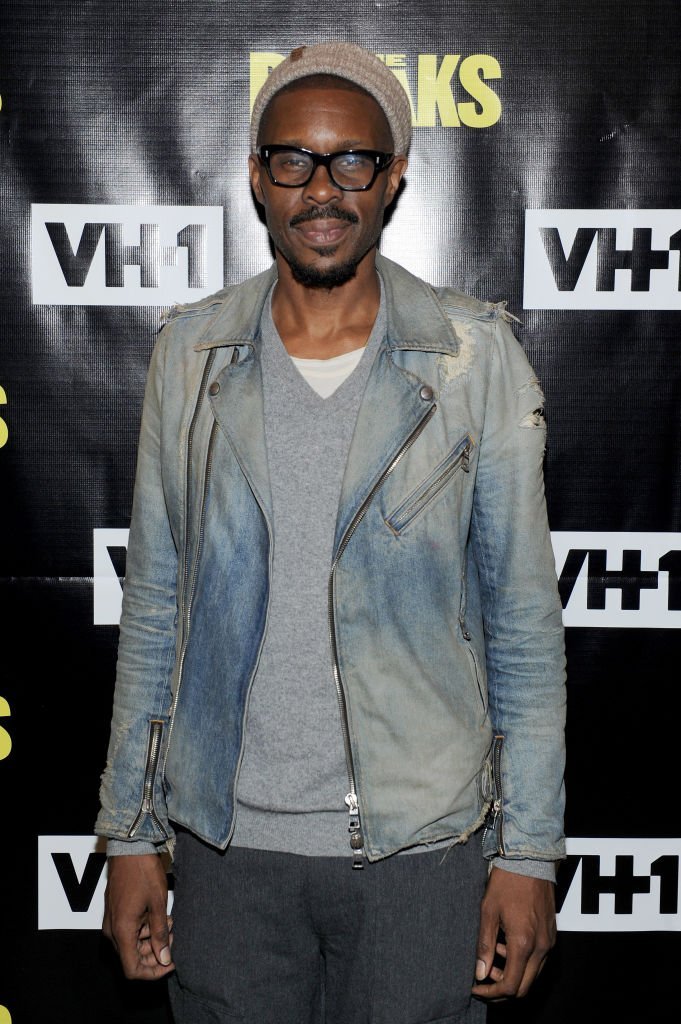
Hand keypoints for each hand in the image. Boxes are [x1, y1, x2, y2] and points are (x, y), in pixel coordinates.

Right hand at [103, 853, 174, 979]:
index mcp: (122, 932)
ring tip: (169, 921)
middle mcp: (112, 931)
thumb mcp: (158, 904)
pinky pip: (128, 931)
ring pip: (132, 944)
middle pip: (132, 958)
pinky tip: (159, 915)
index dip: (153, 973)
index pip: (132, 970)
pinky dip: (145, 929)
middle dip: (156, 952)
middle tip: (173, 935)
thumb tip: (164, 959)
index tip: (170, 963)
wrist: (129, 847)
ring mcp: (111, 921)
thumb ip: (160, 934)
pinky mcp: (114, 913)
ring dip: (152, 939)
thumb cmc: (143, 873)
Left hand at [471, 867, 555, 1000]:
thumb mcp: (488, 912)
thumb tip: (479, 973)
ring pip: (532, 975)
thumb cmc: (506, 883)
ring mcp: (548, 942)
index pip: (510, 985)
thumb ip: (484, 945)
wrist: (529, 861)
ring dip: (512, 974)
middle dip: (501, 990)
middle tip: (483, 980)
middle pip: (524, 987)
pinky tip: (505, 944)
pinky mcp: (551, 935)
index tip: (476, 988)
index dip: (491, 992)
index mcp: (523, 943)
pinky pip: (538, 960)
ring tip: (492, 954)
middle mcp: (540, 947)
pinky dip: (522, 962)